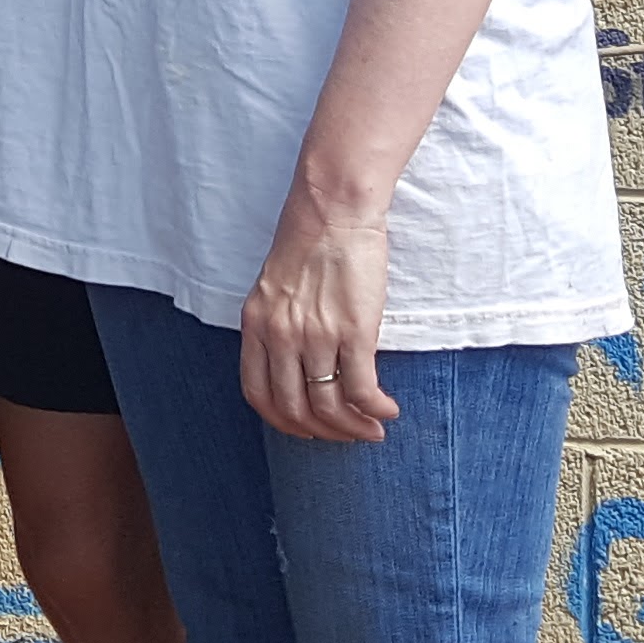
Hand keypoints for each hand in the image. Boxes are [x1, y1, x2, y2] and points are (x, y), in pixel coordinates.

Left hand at [239, 188, 396, 442]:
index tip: (306, 428)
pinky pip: (361, 390)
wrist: (334, 209)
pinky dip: (376, 409)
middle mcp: (280, 336)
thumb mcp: (274, 287)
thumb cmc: (310, 241)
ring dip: (354, 428)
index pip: (258, 394)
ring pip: (329, 406)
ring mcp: (315, 336)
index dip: (283, 421)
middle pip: (294, 410)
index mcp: (256, 325)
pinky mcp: (353, 332)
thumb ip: (277, 325)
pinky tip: (387, 410)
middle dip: (324, 433)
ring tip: (373, 428)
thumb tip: (297, 365)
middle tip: (348, 434)